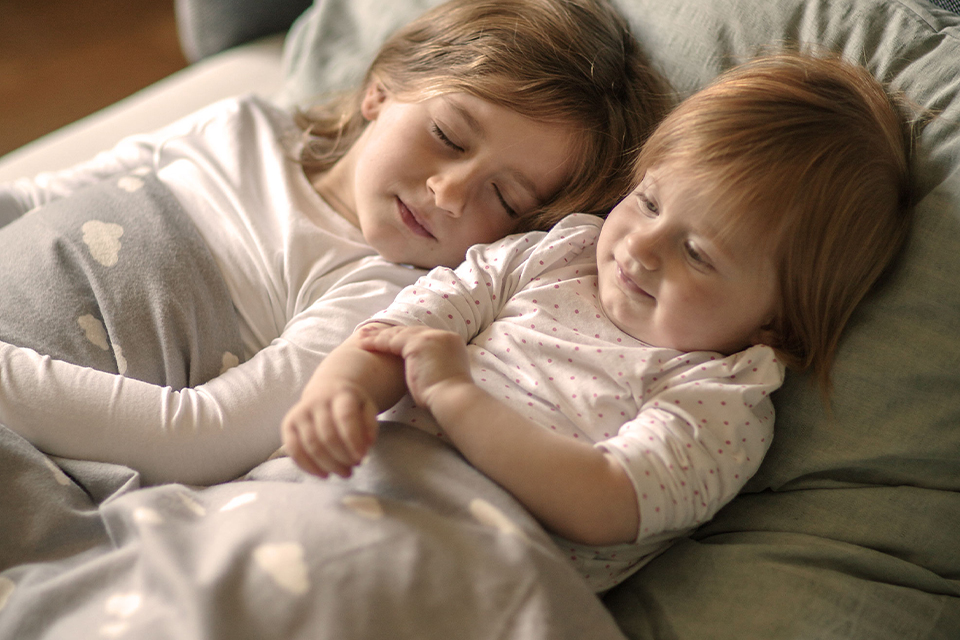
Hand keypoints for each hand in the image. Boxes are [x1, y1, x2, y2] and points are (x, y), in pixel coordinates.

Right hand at [281, 379, 378, 478]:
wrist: (328, 390)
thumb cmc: (351, 405)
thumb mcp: (367, 408)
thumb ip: (370, 425)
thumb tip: (368, 445)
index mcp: (341, 394)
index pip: (345, 416)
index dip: (353, 439)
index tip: (362, 458)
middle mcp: (317, 401)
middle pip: (328, 434)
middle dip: (343, 457)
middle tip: (355, 467)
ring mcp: (300, 412)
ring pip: (311, 444)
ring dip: (329, 465)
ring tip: (344, 473)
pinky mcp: (288, 425)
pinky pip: (294, 449)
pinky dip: (308, 466)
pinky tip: (323, 474)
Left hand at [357, 325, 472, 409]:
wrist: (453, 399)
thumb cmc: (447, 397)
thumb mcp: (441, 375)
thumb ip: (432, 366)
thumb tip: (421, 371)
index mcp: (451, 342)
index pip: (422, 337)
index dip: (404, 338)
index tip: (390, 340)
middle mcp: (442, 335)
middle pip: (410, 332)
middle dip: (389, 334)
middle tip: (371, 334)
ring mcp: (431, 337)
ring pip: (398, 334)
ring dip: (378, 336)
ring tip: (361, 338)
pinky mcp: (418, 344)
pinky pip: (392, 340)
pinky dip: (376, 342)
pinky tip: (364, 345)